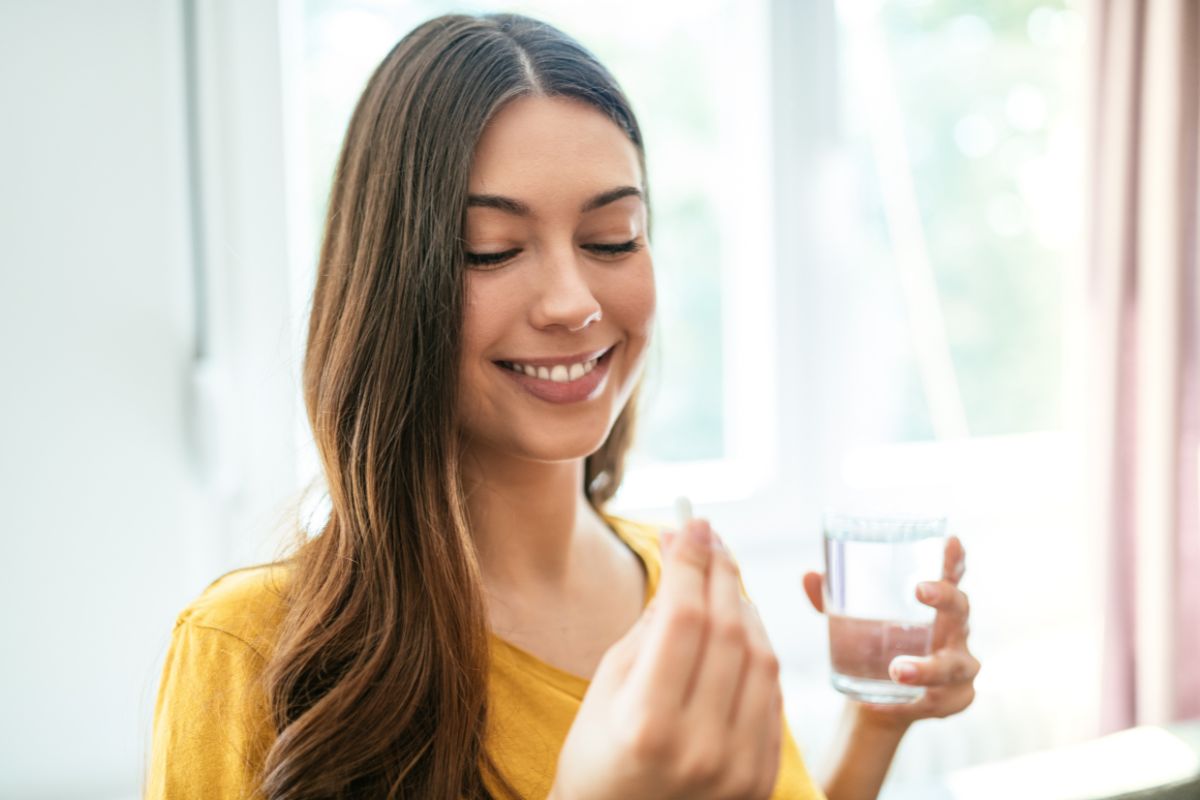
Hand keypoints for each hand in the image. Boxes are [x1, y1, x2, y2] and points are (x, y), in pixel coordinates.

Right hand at [550, 519, 783, 799]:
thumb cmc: (598, 754)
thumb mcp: (606, 687)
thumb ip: (649, 624)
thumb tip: (681, 554)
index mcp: (648, 724)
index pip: (684, 618)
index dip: (689, 562)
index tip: (689, 524)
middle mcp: (701, 748)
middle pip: (728, 631)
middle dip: (720, 571)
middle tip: (709, 536)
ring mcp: (738, 768)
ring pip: (762, 658)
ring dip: (745, 606)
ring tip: (722, 578)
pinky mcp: (761, 778)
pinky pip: (773, 695)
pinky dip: (758, 652)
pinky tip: (740, 628)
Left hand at [801, 536, 979, 730]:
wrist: (880, 698)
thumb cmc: (873, 645)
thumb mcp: (851, 621)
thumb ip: (831, 599)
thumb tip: (808, 575)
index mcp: (935, 604)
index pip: (951, 575)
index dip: (954, 558)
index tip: (951, 540)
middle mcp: (955, 631)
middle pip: (960, 609)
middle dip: (944, 597)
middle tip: (919, 589)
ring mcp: (961, 665)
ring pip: (951, 665)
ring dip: (926, 668)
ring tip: (896, 670)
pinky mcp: (957, 698)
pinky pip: (938, 701)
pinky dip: (911, 702)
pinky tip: (881, 703)